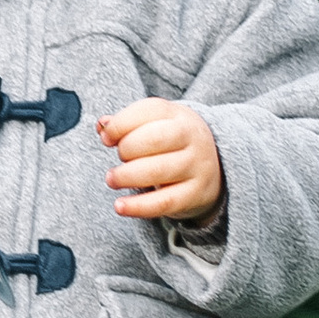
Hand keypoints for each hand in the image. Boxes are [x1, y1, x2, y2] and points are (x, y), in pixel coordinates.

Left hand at [99, 101, 226, 224]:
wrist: (216, 166)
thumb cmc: (173, 143)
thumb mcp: (156, 124)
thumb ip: (127, 123)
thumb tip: (102, 125)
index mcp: (179, 115)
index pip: (150, 110)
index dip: (121, 123)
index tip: (106, 137)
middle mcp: (192, 138)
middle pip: (155, 138)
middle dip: (126, 148)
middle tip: (119, 157)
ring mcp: (196, 166)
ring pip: (157, 171)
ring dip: (127, 176)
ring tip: (112, 179)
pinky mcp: (195, 194)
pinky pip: (164, 202)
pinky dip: (138, 206)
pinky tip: (120, 206)